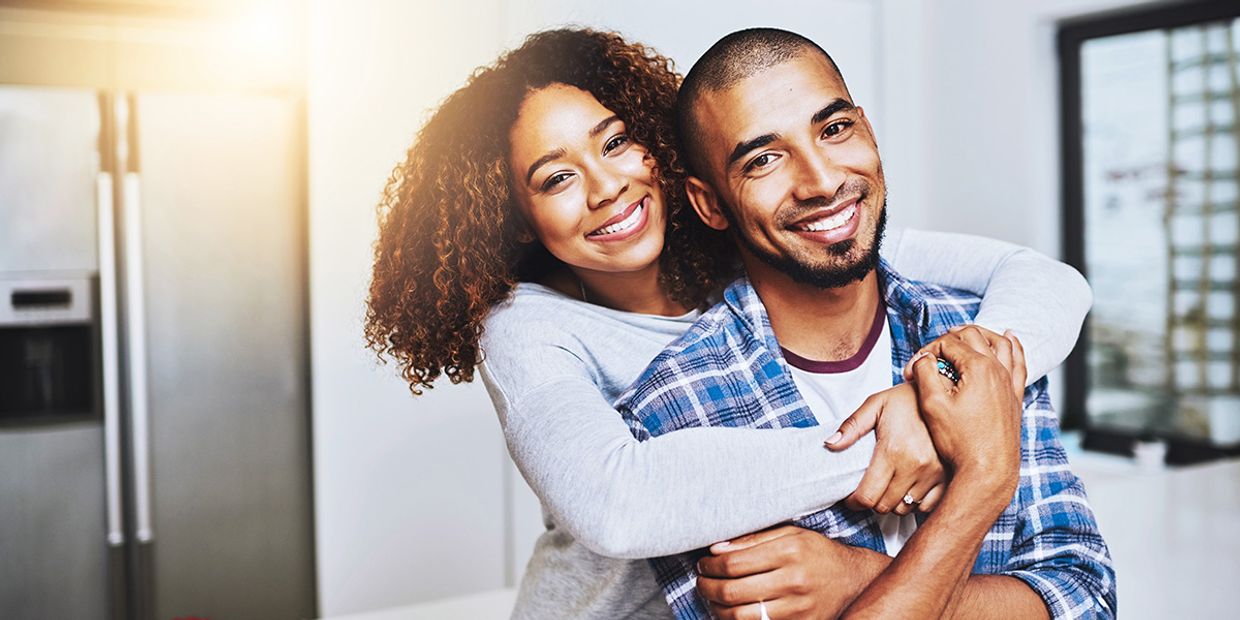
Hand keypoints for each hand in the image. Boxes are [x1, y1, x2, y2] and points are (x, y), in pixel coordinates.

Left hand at [697, 526, 879, 619]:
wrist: (853, 580)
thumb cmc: (817, 553)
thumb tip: (716, 549)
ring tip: (713, 599)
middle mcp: (793, 580)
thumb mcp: (790, 534)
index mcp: (788, 551)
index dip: (710, 566)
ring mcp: (797, 607)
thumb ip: (752, 540)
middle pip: (732, 591)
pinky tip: (731, 612)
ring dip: (717, 609)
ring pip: (741, 616)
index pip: (733, 563)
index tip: (703, 564)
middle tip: (702, 582)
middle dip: (707, 588)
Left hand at [827, 383, 946, 514]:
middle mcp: (915, 466)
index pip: (867, 496)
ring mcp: (933, 474)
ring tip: (888, 486)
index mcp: (893, 451)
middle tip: (869, 488)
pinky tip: (908, 487)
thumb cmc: (905, 399)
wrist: (943, 393)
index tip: (851, 498)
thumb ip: (851, 427)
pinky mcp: (946, 477)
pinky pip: (926, 506)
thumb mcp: (874, 405)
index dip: (854, 502)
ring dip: (892, 502)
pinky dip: (915, 502)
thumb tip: (830, 444)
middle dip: (872, 501)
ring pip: (904, 508)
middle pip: (884, 507)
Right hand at [909, 328, 1023, 492]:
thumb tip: (923, 358)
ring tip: (967, 333)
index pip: (947, 343)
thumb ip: (925, 372)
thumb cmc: (961, 441)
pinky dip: (1014, 346)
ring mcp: (1009, 382)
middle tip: (934, 349)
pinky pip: (1019, 362)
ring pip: (1000, 343)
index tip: (913, 371)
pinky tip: (1010, 339)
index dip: (926, 352)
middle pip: (973, 336)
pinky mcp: (1015, 396)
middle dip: (950, 338)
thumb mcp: (932, 404)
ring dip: (982, 333)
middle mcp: (998, 369)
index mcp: (978, 367)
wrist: (988, 470)